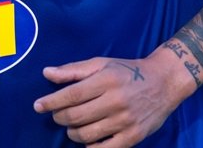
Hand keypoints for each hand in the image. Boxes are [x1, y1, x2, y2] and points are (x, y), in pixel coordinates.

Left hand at [33, 53, 188, 146]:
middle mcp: (116, 101)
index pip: (71, 95)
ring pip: (86, 135)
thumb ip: (73, 70)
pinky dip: (90, 147)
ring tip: (72, 126)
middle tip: (58, 115)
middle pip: (76, 116)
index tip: (38, 106)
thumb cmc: (128, 71)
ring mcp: (126, 121)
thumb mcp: (101, 63)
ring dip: (72, 132)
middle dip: (59, 117)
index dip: (51, 102)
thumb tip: (46, 73)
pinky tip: (87, 139)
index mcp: (106, 80)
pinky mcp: (134, 137)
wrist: (164, 82)